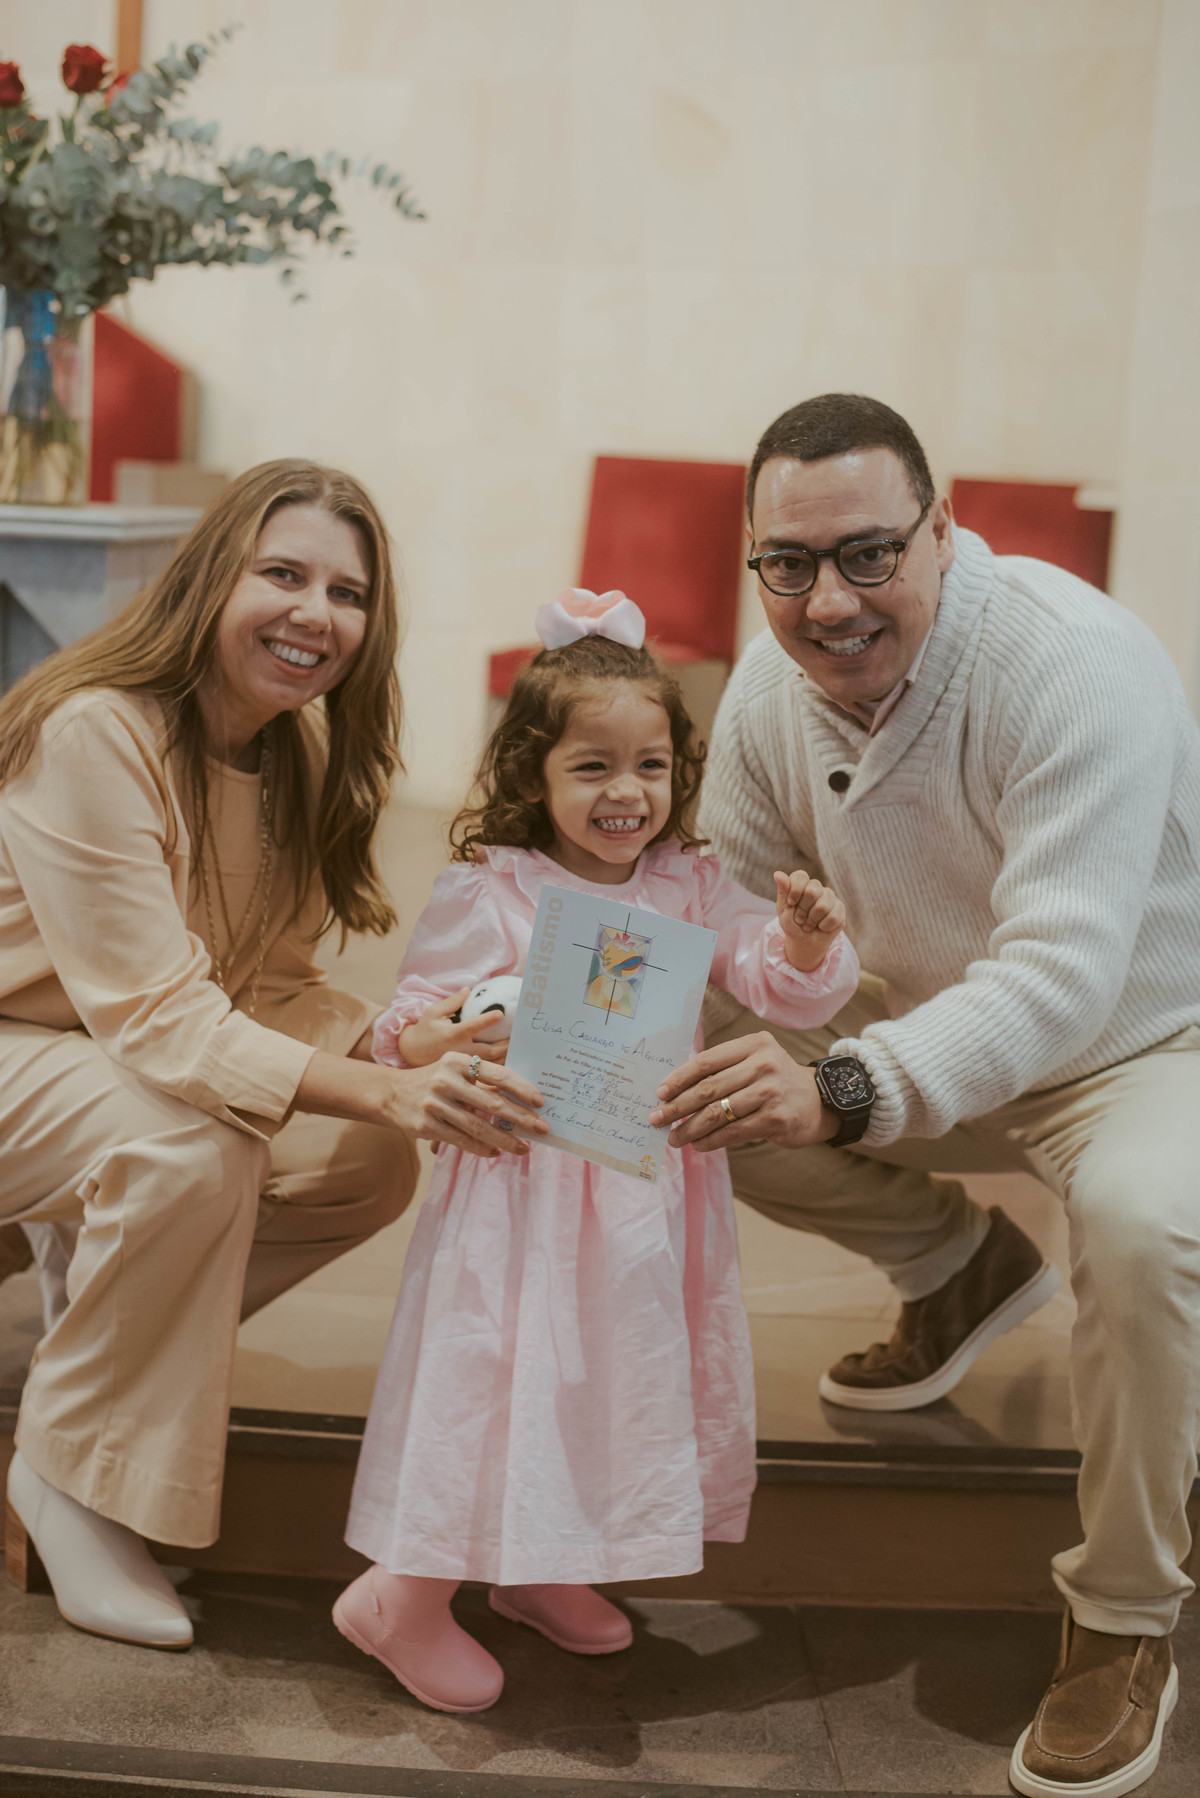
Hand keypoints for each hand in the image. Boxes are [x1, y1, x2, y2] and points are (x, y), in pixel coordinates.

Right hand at [382, 1052, 547, 1157]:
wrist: (390, 1093)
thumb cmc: (433, 1081)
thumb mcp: (453, 1071)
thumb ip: (481, 1082)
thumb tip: (520, 1101)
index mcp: (457, 1062)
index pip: (497, 1074)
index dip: (521, 1088)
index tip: (540, 1102)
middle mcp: (446, 1080)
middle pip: (492, 1102)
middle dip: (521, 1118)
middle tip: (541, 1128)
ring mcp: (435, 1103)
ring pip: (478, 1126)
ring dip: (505, 1139)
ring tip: (524, 1148)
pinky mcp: (426, 1125)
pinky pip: (461, 1140)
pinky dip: (481, 1148)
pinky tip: (496, 1152)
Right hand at [397, 990, 510, 1068]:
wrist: (409, 1054)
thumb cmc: (423, 1030)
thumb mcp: (434, 1012)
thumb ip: (453, 1002)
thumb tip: (469, 989)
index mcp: (452, 1034)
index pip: (472, 1026)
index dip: (487, 1020)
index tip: (501, 1013)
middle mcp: (459, 1051)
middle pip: (488, 1051)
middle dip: (506, 1045)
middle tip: (522, 1038)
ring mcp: (461, 1067)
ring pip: (489, 1066)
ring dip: (506, 1059)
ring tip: (521, 1052)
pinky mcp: (461, 1077)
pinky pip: (483, 1076)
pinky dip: (497, 1073)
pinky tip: (510, 1068)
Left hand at [648, 1032, 837, 1152]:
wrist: (820, 1101)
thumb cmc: (776, 1081)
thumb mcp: (756, 1061)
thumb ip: (724, 1069)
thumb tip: (676, 1089)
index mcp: (753, 1045)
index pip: (706, 1061)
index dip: (679, 1078)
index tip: (660, 1093)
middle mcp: (763, 1064)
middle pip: (708, 1088)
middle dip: (677, 1107)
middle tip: (657, 1119)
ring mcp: (770, 1091)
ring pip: (717, 1112)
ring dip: (690, 1128)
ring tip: (674, 1138)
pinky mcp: (775, 1118)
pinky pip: (733, 1131)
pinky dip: (711, 1140)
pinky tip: (698, 1145)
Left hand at [774, 869, 845, 971]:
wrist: (804, 941)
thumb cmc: (792, 923)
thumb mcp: (783, 909)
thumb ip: (783, 891)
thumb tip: (777, 874)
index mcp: (802, 884)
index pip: (801, 876)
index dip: (795, 890)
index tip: (791, 903)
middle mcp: (817, 887)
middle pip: (812, 891)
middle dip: (803, 910)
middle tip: (800, 919)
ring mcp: (830, 897)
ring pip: (823, 906)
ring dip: (812, 921)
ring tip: (808, 925)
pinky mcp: (840, 909)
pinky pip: (834, 917)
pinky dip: (823, 926)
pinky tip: (820, 927)